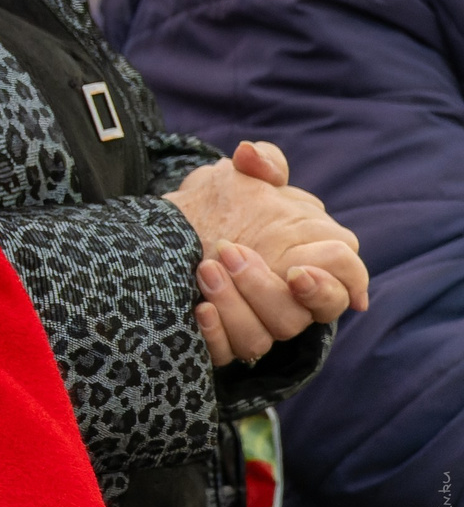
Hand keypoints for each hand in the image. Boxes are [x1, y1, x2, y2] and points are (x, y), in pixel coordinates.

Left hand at [163, 141, 367, 365]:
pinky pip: (226, 352)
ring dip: (236, 304)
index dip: (336, 282)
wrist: (160, 233)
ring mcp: (255, 324)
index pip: (346, 282)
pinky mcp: (222, 343)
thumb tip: (250, 154)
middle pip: (304, 316)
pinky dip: (215, 332)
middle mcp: (287, 301)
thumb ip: (260, 165)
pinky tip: (198, 308)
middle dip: (268, 289)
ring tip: (205, 269)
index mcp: (307, 265)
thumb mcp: (234, 178)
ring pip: (265, 338)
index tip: (299, 270)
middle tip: (230, 253)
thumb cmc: (216, 206)